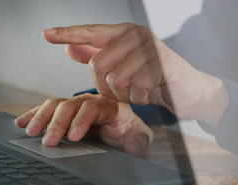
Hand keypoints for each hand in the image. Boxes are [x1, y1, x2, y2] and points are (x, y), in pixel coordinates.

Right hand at [15, 93, 151, 156]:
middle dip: (57, 123)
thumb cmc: (133, 134)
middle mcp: (90, 101)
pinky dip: (33, 115)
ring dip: (41, 118)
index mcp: (109, 105)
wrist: (128, 132)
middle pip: (69, 106)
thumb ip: (139, 142)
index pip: (91, 108)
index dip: (81, 121)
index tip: (73, 137)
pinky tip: (20, 123)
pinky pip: (47, 111)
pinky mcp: (65, 113)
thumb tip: (132, 147)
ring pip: (55, 105)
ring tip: (30, 132)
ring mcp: (75, 106)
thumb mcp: (141, 138)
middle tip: (48, 141)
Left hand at [43, 24, 229, 127]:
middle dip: (106, 88)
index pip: (90, 31)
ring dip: (124, 96)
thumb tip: (69, 48)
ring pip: (115, 79)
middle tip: (121, 95)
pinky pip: (135, 88)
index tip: (46, 35)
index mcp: (125, 32)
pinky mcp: (161, 65)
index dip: (67, 33)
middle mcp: (136, 35)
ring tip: (138, 94)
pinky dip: (139, 99)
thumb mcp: (126, 68)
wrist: (191, 91)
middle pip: (98, 64)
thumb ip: (99, 56)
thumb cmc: (157, 80)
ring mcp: (149, 48)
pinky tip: (149, 96)